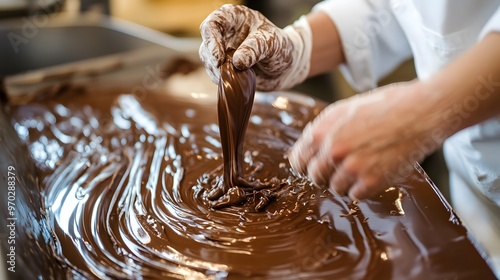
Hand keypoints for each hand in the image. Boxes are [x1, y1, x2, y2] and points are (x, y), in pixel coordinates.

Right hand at [199, 4, 310, 90]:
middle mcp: (225, 31)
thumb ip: (255, 49)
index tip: (219, 58)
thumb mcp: (272, 44)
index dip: (212, 40)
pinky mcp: (224, 64)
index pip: (213, 23)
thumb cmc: (280, 49)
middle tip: (224, 72)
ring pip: (208, 59)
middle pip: (207, 42)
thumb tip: (237, 62)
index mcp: (235, 17)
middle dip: (213, 59)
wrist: (285, 68)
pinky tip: (234, 81)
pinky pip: (214, 72)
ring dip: (217, 71)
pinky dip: (221, 78)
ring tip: (234, 77)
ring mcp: (223, 48)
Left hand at [288, 81, 442, 199]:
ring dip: (345, 182)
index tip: (314, 167)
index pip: (298, 161)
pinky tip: (372, 174)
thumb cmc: (383, 107)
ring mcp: (351, 167)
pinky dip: (362, 189)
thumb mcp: (343, 110)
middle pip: (315, 177)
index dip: (306, 165)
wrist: (420, 111)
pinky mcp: (371, 181)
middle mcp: (332, 150)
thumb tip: (308, 149)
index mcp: (321, 132)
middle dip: (325, 175)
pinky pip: (355, 196)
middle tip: (342, 168)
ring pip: (334, 188)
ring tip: (361, 168)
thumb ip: (322, 130)